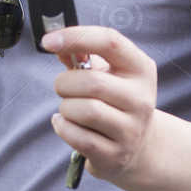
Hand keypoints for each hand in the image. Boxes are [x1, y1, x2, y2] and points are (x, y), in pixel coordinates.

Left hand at [40, 25, 157, 182]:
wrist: (137, 145)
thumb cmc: (114, 101)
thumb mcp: (106, 73)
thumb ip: (81, 56)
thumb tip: (58, 45)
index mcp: (140, 69)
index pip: (109, 42)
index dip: (76, 37)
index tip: (49, 41)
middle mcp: (141, 98)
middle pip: (91, 82)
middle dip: (65, 83)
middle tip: (63, 88)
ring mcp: (131, 129)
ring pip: (84, 111)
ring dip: (66, 108)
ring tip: (71, 110)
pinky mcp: (116, 154)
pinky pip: (78, 137)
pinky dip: (63, 127)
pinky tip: (67, 124)